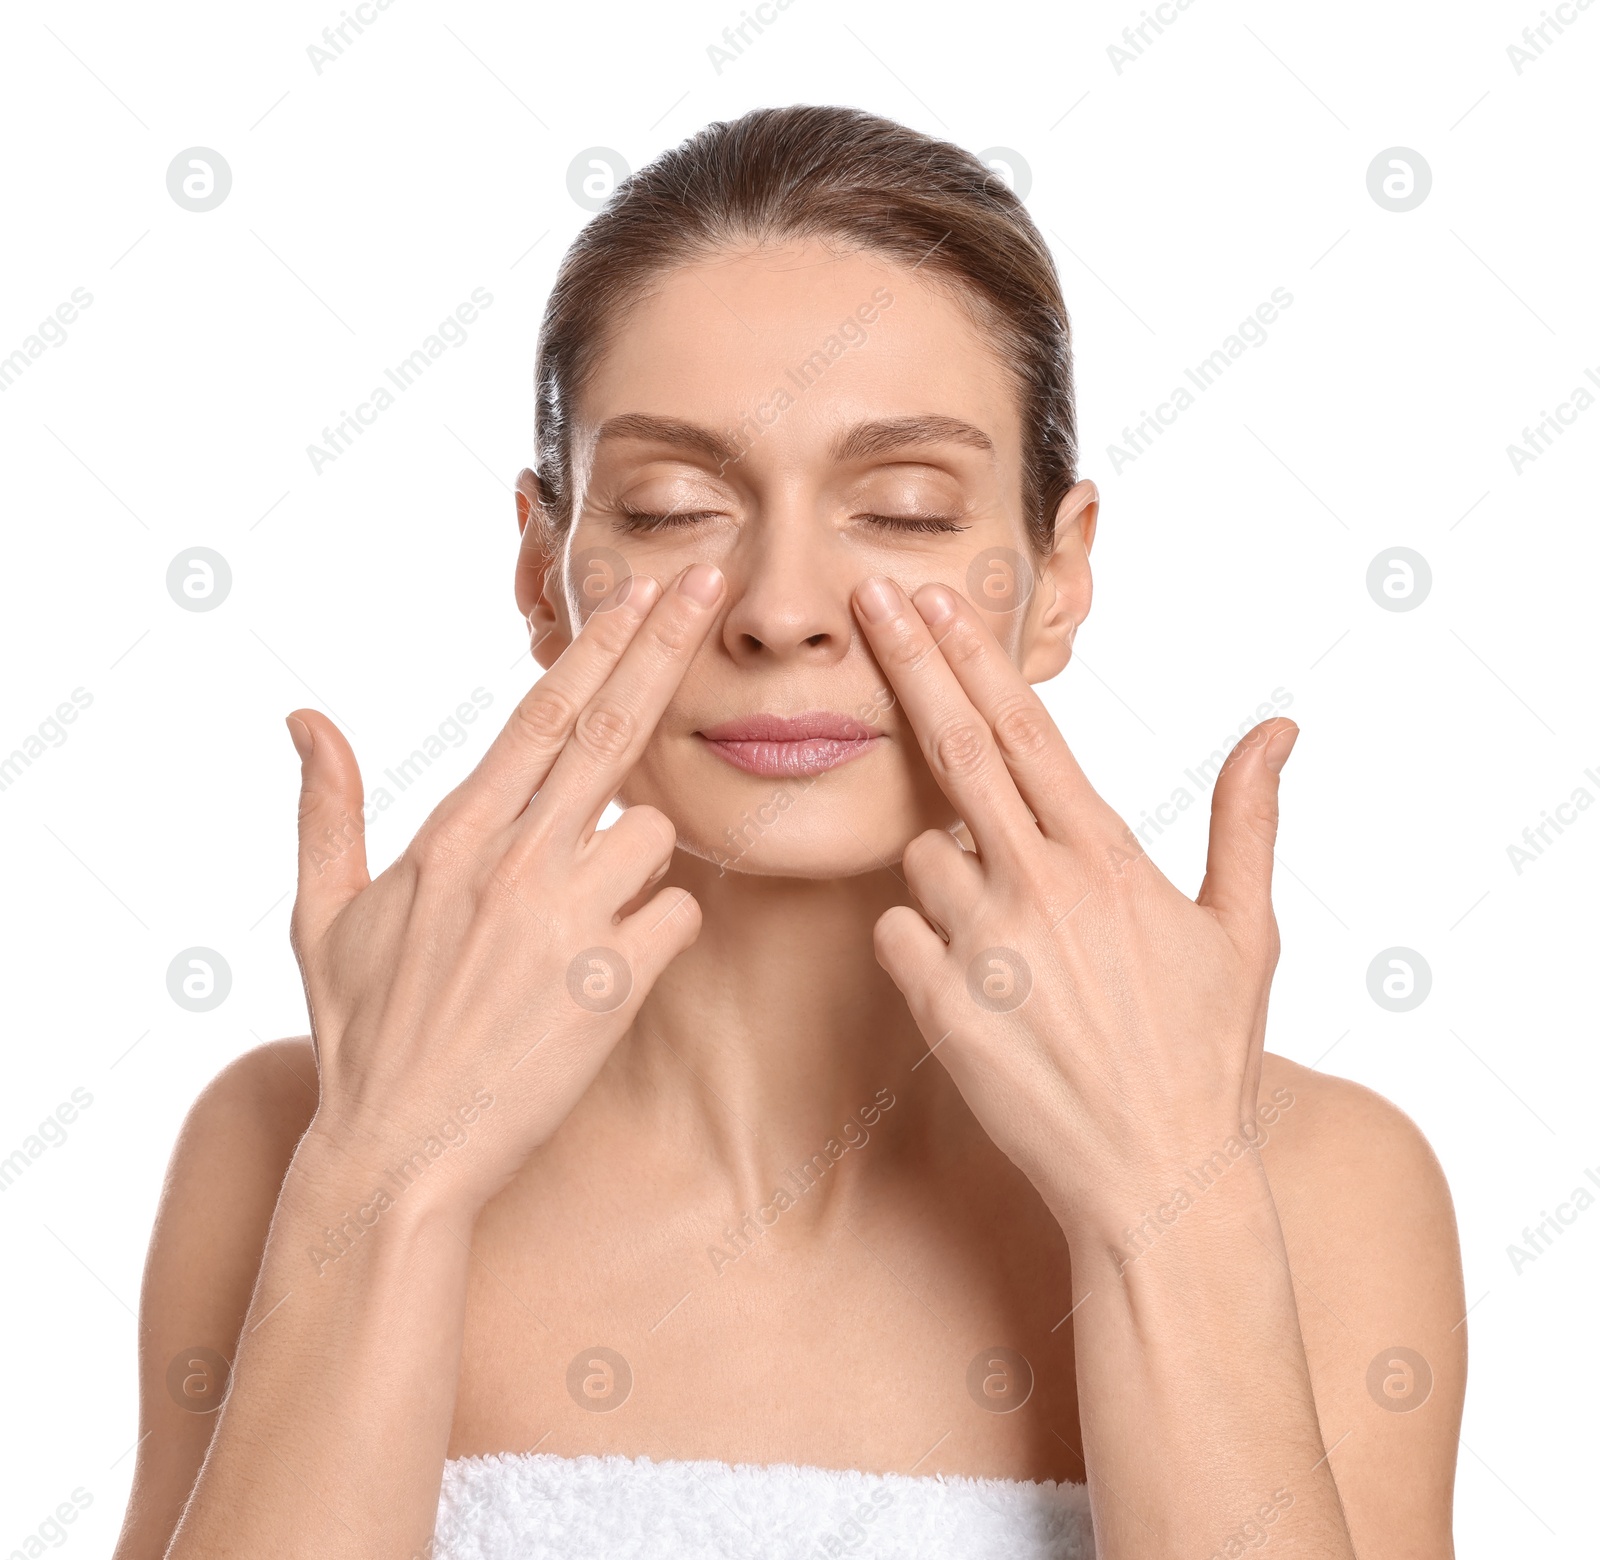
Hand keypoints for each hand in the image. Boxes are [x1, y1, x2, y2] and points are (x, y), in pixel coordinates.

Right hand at [284, 563, 725, 1215]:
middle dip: (663, 647)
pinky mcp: (614, 985)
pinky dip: (660, 930)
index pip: (541, 714)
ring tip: (583, 920)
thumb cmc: (363, 1034)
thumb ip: (328, 809)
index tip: (641, 592)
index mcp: (452, 837)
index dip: (599, 645)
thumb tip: (305, 718)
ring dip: (638, 860)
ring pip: (654, 834)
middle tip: (706, 585)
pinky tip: (613, 967)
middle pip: (611, 730)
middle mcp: (514, 862)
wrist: (400, 1150)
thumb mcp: (322, 916)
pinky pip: (679, 917)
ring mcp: (569, 921)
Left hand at [852, 574, 1297, 1242]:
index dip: (975, 656)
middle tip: (869, 598)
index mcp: (1108, 858)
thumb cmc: (1202, 1056)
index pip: (1029, 730)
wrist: (1155, 1179)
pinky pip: (895, 934)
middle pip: (956, 748)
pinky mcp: (939, 1006)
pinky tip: (971, 983)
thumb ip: (1247, 820)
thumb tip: (1279, 729)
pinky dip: (917, 941)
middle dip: (910, 662)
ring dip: (945, 871)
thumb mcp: (1244, 932)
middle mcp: (1039, 885)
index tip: (936, 599)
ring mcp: (983, 945)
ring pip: (922, 855)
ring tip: (1010, 942)